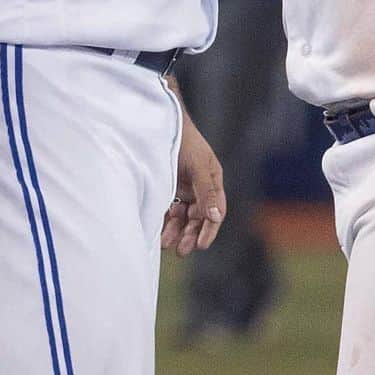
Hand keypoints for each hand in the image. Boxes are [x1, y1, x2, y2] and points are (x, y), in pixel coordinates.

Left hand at [161, 107, 224, 256]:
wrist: (158, 123)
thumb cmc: (183, 141)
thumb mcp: (198, 165)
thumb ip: (206, 191)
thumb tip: (215, 217)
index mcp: (213, 180)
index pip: (216, 211)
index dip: (209, 229)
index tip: (200, 246)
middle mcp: (200, 187)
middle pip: (198, 218)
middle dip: (190, 235)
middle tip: (181, 250)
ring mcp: (183, 188)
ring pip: (182, 217)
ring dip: (176, 231)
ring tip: (165, 243)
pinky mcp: (167, 188)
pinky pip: (169, 210)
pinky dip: (165, 222)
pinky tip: (158, 232)